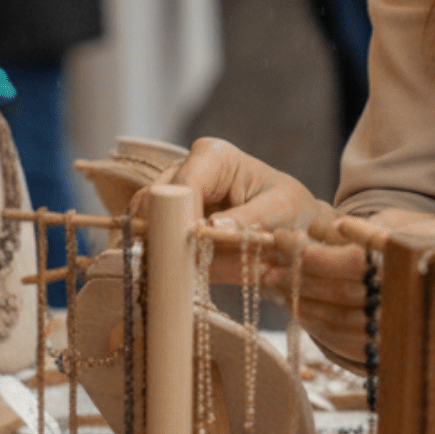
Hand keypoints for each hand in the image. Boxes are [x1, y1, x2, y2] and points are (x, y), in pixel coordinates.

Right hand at [141, 137, 330, 283]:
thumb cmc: (289, 209)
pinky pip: (148, 248)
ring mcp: (169, 200)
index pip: (182, 187)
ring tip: (189, 272)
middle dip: (167, 239)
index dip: (182, 219)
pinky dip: (162, 265)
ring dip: (162, 254)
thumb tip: (209, 228)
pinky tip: (181, 276)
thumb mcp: (281, 210)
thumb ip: (248, 219)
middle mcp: (183, 172)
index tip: (194, 249)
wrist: (291, 228)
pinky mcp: (165, 227)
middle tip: (187, 267)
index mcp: (213, 158)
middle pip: (153, 206)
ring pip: (143, 228)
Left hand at [257, 209, 434, 363]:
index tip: (279, 238)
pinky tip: (304, 309)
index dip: (309, 252)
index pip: (346, 262)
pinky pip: (349, 342)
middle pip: (335, 294)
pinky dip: (321, 327)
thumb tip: (336, 226)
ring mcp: (398, 329)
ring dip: (302, 303)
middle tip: (261, 261)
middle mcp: (400, 302)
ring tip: (275, 283)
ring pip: (337, 321)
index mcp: (406, 266)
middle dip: (295, 278)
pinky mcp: (395, 346)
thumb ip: (380, 227)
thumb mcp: (426, 223)